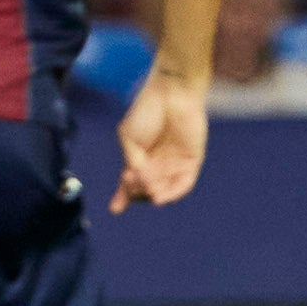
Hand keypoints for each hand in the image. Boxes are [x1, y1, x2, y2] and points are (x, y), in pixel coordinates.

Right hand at [112, 67, 206, 212]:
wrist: (171, 95)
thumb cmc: (146, 112)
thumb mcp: (128, 137)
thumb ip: (131, 160)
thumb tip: (136, 180)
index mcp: (139, 157)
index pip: (131, 182)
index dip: (122, 196)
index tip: (114, 210)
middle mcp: (157, 164)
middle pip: (146, 189)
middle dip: (136, 191)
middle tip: (130, 183)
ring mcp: (174, 164)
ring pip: (164, 188)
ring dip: (153, 193)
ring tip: (146, 188)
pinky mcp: (192, 161)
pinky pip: (183, 184)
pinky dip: (171, 192)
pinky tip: (159, 196)